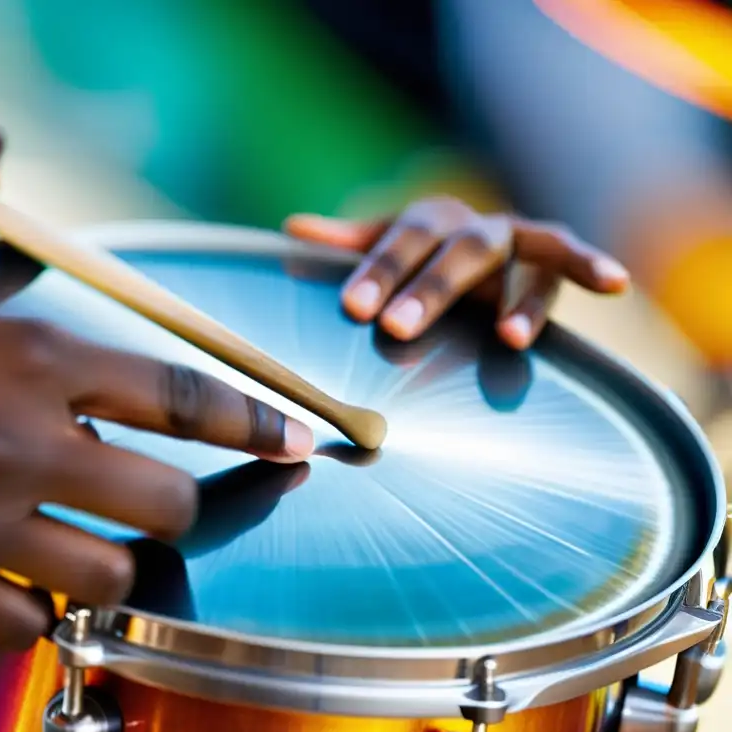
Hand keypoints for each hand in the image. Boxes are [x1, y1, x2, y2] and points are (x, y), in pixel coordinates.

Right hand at [0, 289, 312, 669]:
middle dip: (168, 512)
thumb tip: (104, 375)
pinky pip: (18, 635)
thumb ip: (34, 345)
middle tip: (139, 506)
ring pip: (103, 581)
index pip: (179, 393)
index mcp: (28, 361)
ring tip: (51, 548)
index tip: (297, 442)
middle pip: (165, 506)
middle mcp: (13, 443)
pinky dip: (17, 619)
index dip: (255, 421)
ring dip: (94, 571)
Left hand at [285, 197, 629, 349]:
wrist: (471, 251)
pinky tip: (616, 283)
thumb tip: (291, 228)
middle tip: (397, 330)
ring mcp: (516, 241)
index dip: (379, 271)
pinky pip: (572, 262)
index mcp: (426, 219)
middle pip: (457, 251)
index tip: (354, 308)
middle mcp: (473, 225)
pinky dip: (593, 267)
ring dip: (518, 296)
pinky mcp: (551, 260)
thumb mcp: (380, 249)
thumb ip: (346, 245)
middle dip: (430, 290)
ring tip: (509, 335)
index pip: (399, 240)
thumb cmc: (417, 258)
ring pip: (520, 257)